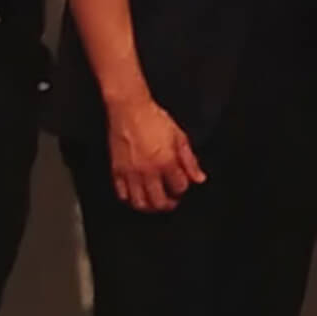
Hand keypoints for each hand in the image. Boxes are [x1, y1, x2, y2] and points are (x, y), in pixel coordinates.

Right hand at [107, 93, 206, 213]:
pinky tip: (137, 194)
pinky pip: (122, 194)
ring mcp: (131, 173)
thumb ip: (190, 160)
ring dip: (150, 207)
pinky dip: (130, 199)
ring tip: (155, 202)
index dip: (184, 188)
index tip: (183, 186)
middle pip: (160, 202)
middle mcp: (148, 171)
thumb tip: (199, 178)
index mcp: (166, 162)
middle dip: (169, 204)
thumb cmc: (154, 119)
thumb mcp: (179, 137)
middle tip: (172, 201)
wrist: (129, 109)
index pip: (180, 187)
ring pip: (140, 203)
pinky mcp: (117, 171)